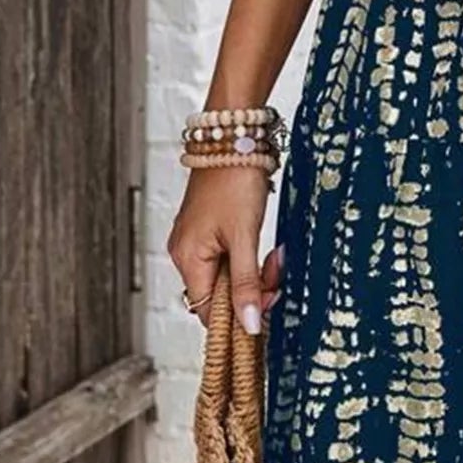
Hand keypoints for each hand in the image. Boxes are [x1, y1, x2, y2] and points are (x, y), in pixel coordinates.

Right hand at [167, 166, 283, 334]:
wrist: (235, 138)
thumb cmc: (234, 180)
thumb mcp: (245, 237)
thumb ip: (246, 283)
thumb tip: (249, 324)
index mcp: (188, 259)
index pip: (208, 312)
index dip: (238, 316)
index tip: (268, 307)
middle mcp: (185, 253)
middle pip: (220, 295)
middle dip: (253, 289)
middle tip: (276, 272)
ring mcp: (196, 241)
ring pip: (228, 276)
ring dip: (255, 272)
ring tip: (274, 256)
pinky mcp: (209, 230)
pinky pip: (230, 258)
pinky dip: (249, 257)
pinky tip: (265, 248)